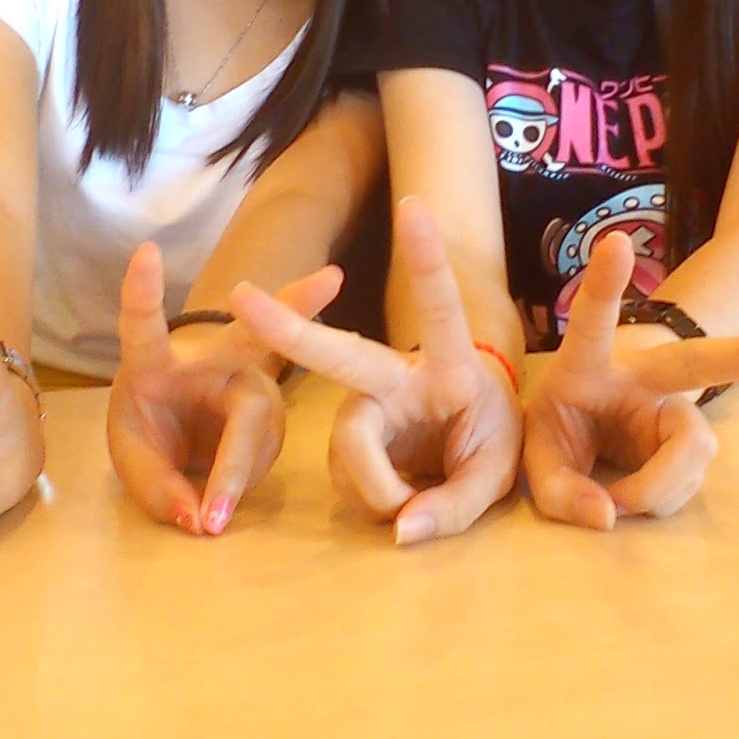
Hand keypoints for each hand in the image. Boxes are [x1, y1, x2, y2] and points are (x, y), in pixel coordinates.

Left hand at [108, 242, 341, 535]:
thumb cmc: (150, 424)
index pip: (145, 324)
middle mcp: (211, 359)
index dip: (143, 290)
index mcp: (157, 359)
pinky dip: (242, 479)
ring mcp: (249, 381)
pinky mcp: (271, 409)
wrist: (181, 425)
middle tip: (333, 281)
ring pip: (255, 423)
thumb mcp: (133, 459)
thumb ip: (157, 488)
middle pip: (250, 335)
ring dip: (236, 471)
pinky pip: (263, 451)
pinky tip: (226, 492)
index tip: (147, 251)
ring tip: (213, 518)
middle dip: (292, 306)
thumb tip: (200, 520)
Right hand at [228, 197, 522, 545]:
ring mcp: (367, 404)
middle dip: (292, 328)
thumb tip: (399, 531)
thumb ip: (454, 505)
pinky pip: (350, 479)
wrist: (473, 439)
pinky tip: (398, 501)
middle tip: (241, 299)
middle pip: (343, 353)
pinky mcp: (350, 433)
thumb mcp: (497, 474)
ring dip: (381, 493)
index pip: (440, 310)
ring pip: (350, 452)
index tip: (414, 207)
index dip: (426, 261)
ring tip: (417, 509)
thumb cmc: (492, 435)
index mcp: (449, 367)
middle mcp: (398, 376)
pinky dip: (375, 501)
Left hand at [523, 233, 738, 528]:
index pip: (595, 317)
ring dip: (658, 488)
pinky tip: (638, 494)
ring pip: (694, 449)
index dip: (606, 282)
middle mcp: (643, 374)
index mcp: (589, 361)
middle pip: (701, 359)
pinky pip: (689, 477)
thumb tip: (610, 516)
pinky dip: (661, 498)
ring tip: (618, 501)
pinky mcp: (691, 437)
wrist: (586, 431)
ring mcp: (675, 405)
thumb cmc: (559, 428)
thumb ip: (558, 490)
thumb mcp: (536, 458)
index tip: (616, 241)